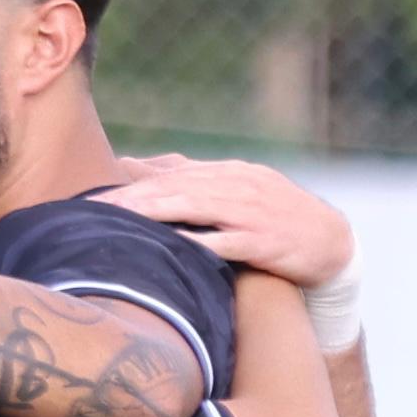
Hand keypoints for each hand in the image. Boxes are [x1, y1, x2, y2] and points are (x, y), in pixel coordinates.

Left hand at [95, 155, 351, 289]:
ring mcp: (253, 212)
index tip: (83, 199)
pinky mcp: (266, 241)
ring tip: (119, 221)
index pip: (167, 177)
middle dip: (130, 199)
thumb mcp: (231, 193)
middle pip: (175, 189)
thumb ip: (185, 182)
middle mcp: (237, 186)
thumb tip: (128, 169)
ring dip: (157, 213)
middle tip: (88, 211)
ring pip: (197, 208)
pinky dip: (203, 242)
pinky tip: (176, 247)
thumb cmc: (271, 219)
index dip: (125, 188)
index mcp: (226, 174)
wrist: (333, 242)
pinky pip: (230, 241)